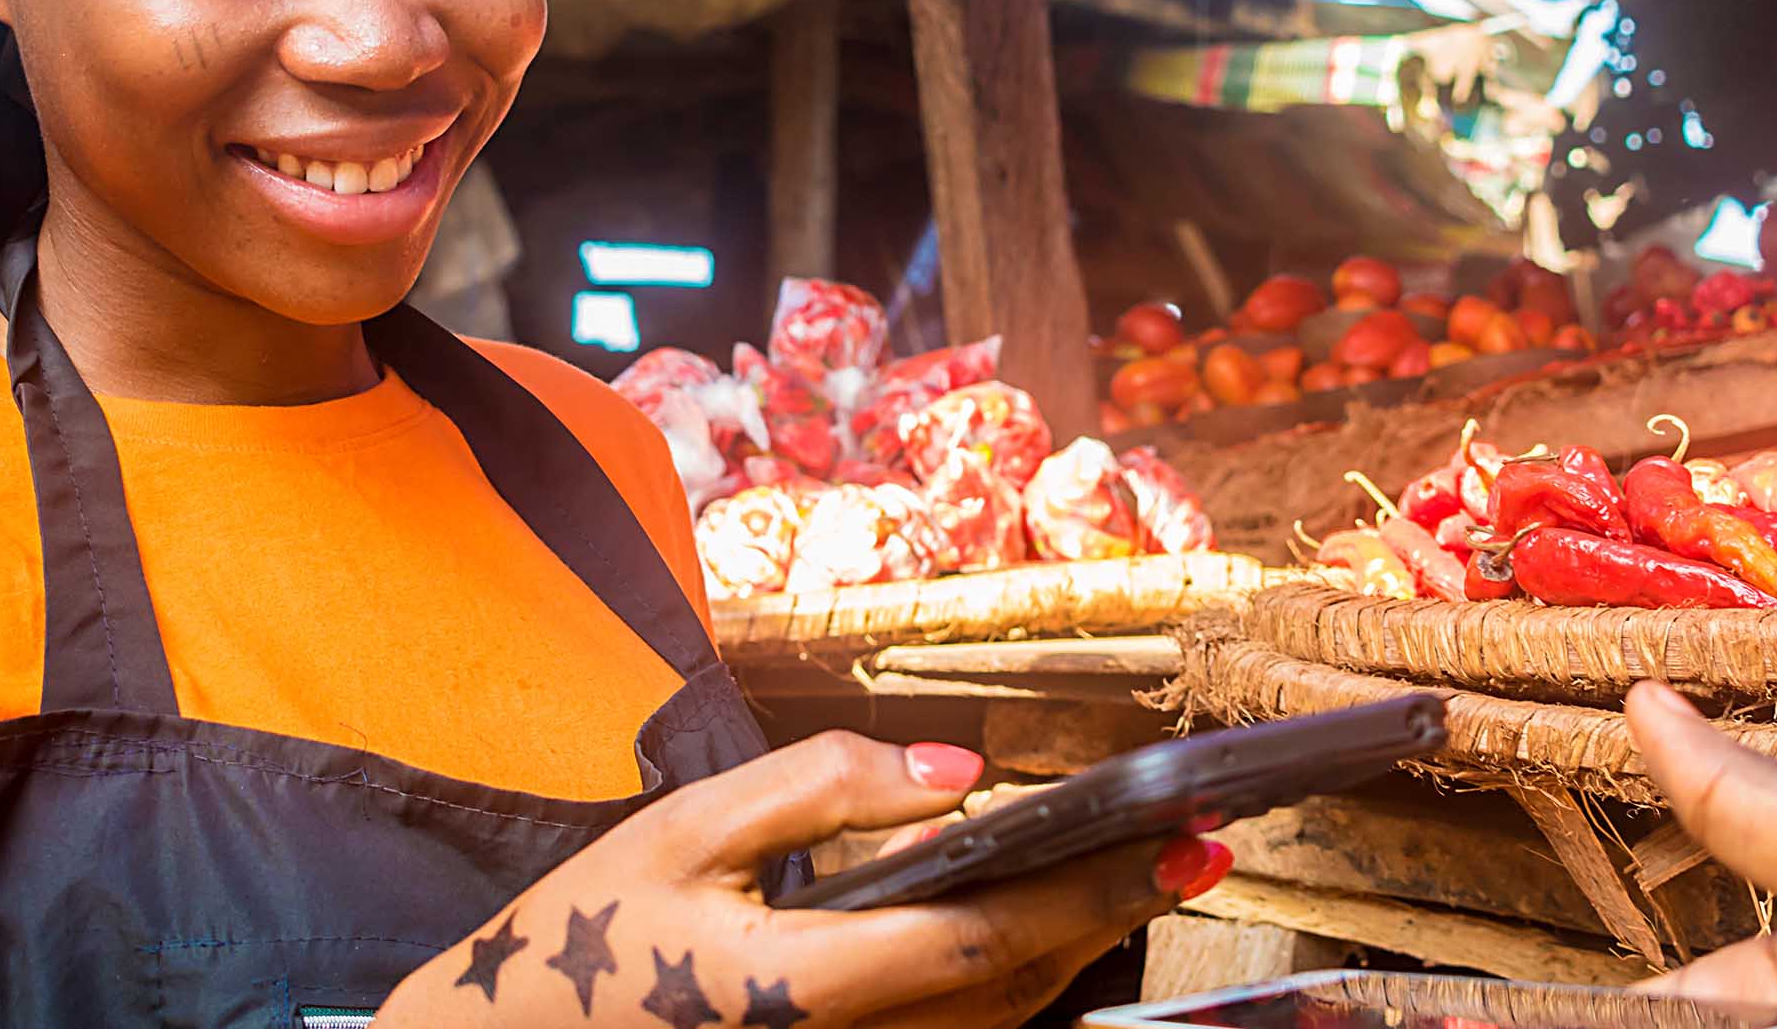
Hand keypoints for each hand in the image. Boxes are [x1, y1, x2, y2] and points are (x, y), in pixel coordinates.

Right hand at [381, 730, 1226, 1028]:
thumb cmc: (585, 940)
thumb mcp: (687, 833)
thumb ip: (823, 790)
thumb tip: (960, 773)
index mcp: (809, 983)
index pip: (990, 938)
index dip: (1098, 891)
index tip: (1183, 842)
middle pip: (1019, 990)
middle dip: (1112, 915)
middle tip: (1191, 846)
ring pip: (997, 1024)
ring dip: (1072, 950)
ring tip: (1130, 872)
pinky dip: (1009, 983)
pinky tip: (1030, 925)